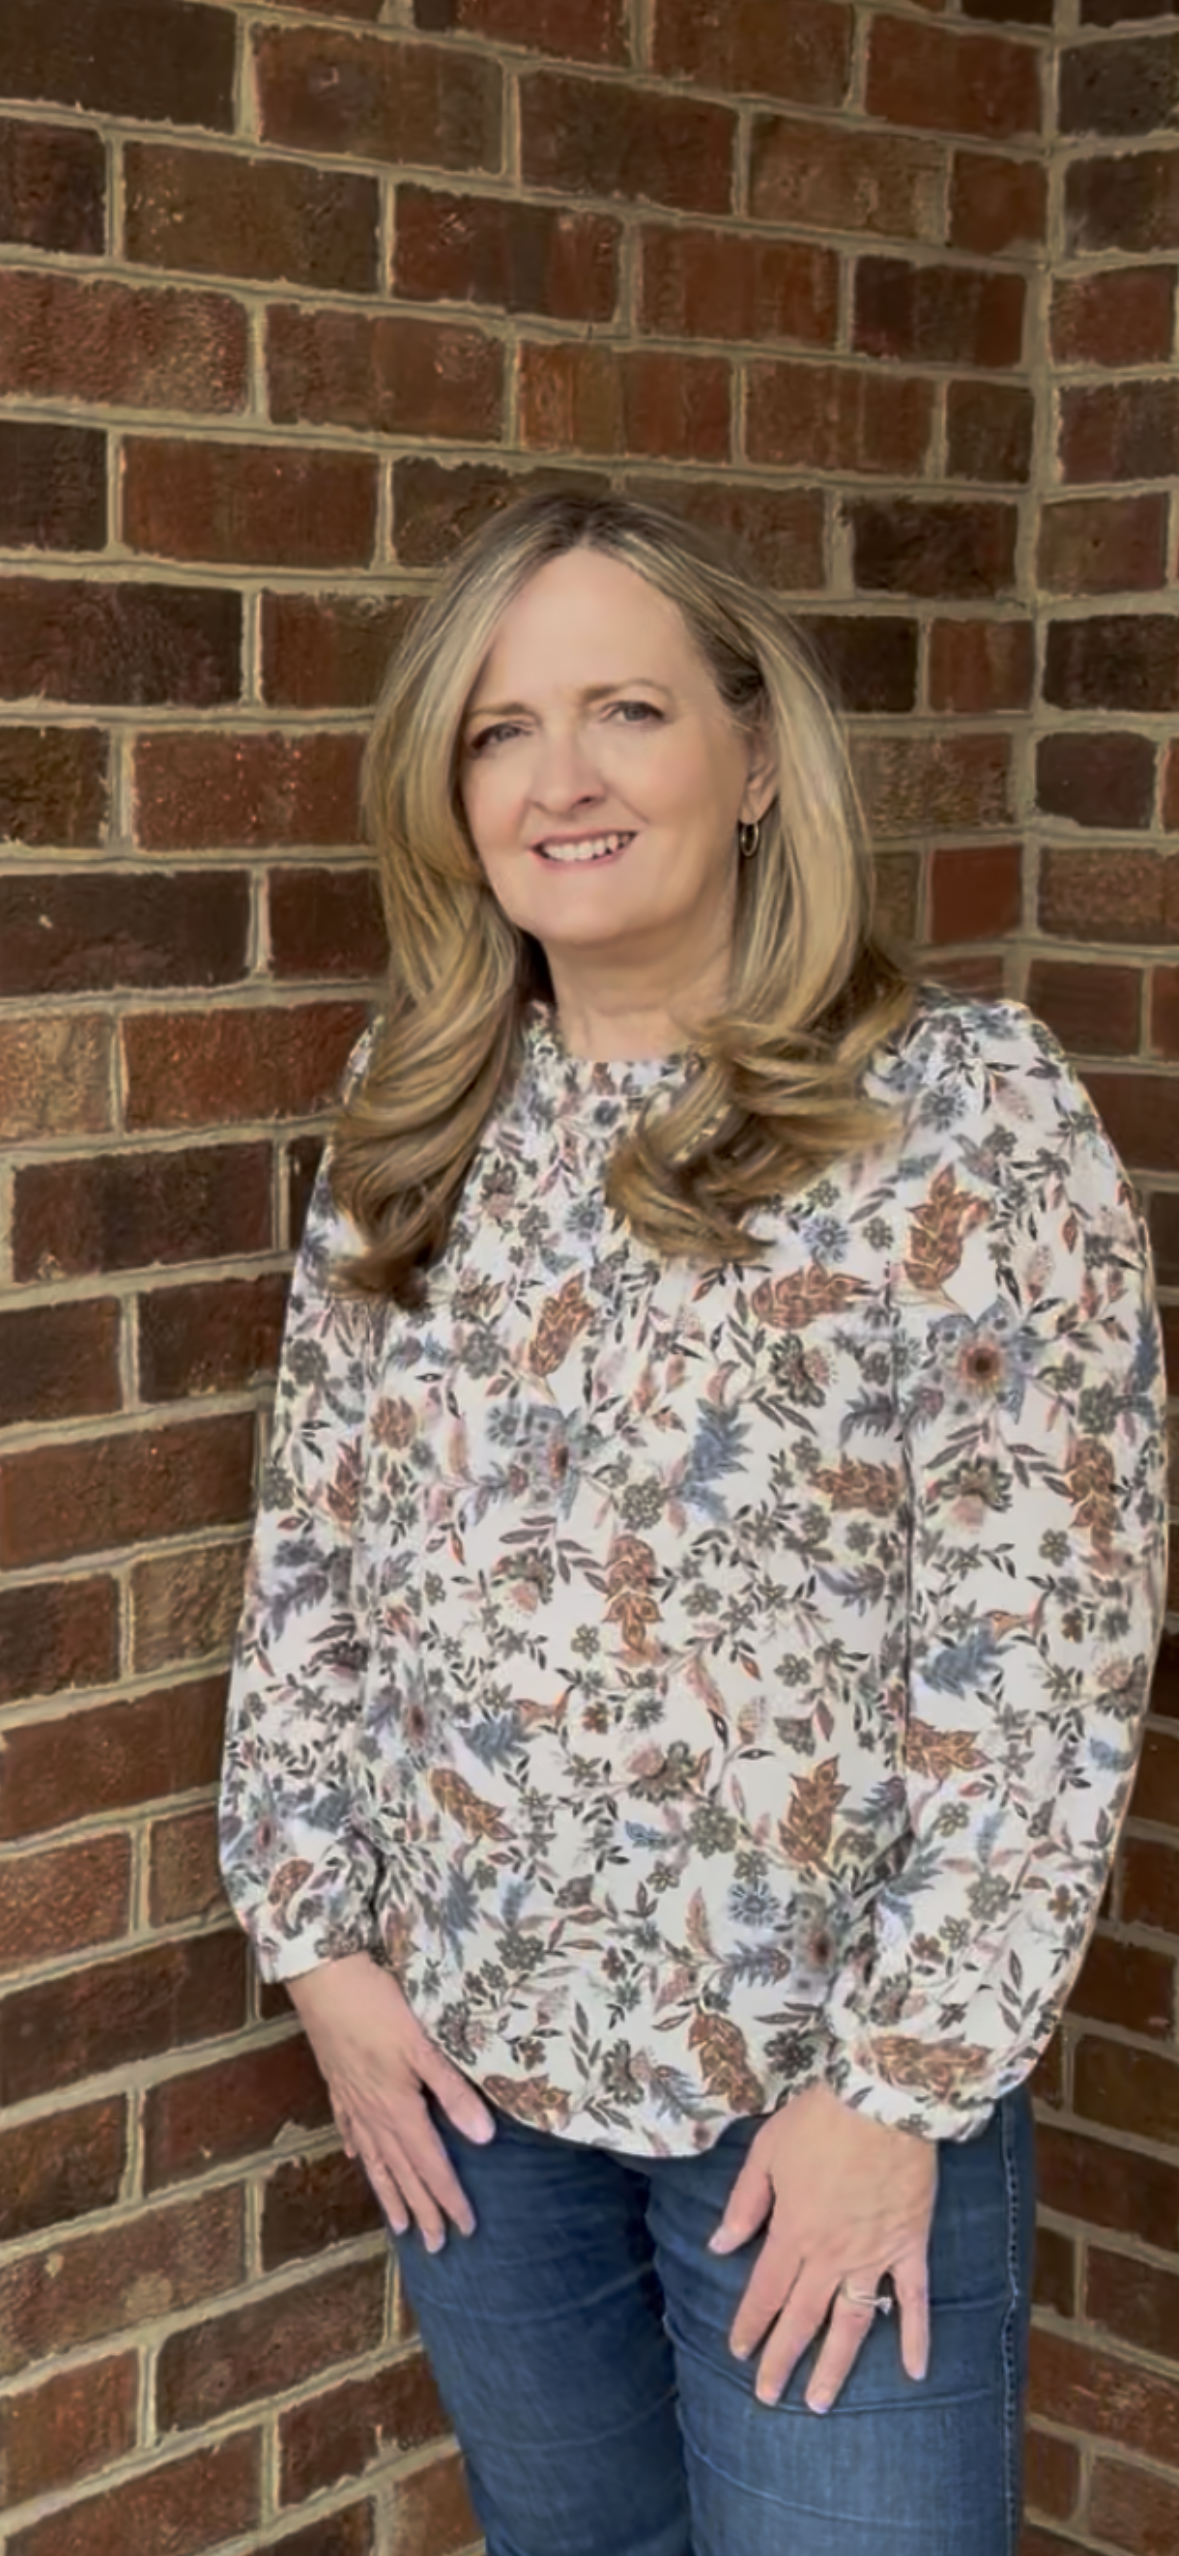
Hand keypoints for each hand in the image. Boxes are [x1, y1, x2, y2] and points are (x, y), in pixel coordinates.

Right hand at [288, 1951, 494, 2249]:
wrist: (322, 1977)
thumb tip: (484, 2138)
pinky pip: (350, 2128)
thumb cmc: (377, 2006)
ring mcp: (352, 2100)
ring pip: (374, 2159)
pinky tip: (356, 2158)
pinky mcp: (338, 2082)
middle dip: (421, 2210)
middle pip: (403, 2172)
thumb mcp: (424, 2045)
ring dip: (390, 2193)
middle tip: (436, 2247)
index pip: (431, 2164)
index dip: (449, 2197)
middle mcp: (373, 2114)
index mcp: (399, 2108)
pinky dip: (357, 2149)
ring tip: (399, 2226)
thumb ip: (454, 2091)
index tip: (465, 2229)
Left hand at [708, 2081, 935, 2411]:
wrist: (881, 2099)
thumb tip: (720, 2247)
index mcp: (793, 2232)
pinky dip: (916, 2336)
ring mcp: (874, 2254)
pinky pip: (913, 2299)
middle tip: (768, 2398)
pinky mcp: (909, 2245)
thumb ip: (744, 2204)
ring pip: (853, 2322)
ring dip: (836, 2365)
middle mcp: (831, 2255)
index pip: (766, 2292)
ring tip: (821, 2403)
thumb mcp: (766, 2152)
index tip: (738, 2353)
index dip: (751, 2324)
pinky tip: (916, 2372)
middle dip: (782, 2360)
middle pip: (803, 2318)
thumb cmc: (820, 2119)